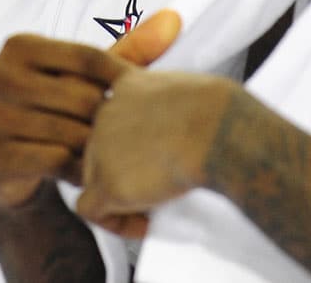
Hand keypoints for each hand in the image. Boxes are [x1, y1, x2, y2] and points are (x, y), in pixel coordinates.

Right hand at [0, 11, 182, 211]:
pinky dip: (78, 170)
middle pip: (82, 97)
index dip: (116, 83)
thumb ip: (129, 48)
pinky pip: (56, 160)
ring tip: (104, 156)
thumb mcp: (82, 76)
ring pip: (72, 131)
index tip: (126, 103)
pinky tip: (84, 174)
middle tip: (115, 137)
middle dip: (105, 121)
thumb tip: (174, 18)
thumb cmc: (50, 108)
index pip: (89, 58)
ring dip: (95, 149)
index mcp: (20, 46)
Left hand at [75, 60, 237, 236]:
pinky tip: (145, 222)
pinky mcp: (107, 182)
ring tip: (155, 205)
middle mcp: (105, 113)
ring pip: (93, 181)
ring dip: (120, 196)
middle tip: (154, 184)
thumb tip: (173, 134)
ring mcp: (101, 147)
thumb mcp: (188, 91)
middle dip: (123, 171)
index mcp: (126, 87)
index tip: (149, 153)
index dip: (124, 140)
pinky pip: (90, 210)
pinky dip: (115, 221)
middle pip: (97, 150)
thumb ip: (166, 108)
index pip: (109, 117)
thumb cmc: (219, 112)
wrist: (218, 130)